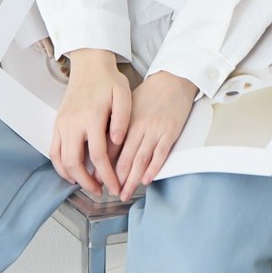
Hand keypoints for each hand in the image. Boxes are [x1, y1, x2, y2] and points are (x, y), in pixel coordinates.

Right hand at [50, 49, 131, 197]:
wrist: (89, 64)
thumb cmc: (108, 80)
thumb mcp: (123, 95)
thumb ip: (122, 119)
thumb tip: (116, 142)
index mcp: (91, 117)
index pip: (98, 155)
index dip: (107, 175)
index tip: (115, 187)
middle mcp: (73, 122)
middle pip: (74, 162)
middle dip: (87, 182)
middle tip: (100, 191)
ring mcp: (62, 123)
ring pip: (60, 160)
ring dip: (72, 177)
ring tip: (87, 184)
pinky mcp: (57, 123)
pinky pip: (53, 150)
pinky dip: (60, 166)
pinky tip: (72, 172)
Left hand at [115, 71, 196, 200]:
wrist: (173, 79)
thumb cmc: (150, 92)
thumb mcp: (128, 105)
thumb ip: (118, 123)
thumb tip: (105, 144)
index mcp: (126, 119)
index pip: (112, 147)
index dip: (104, 165)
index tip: (97, 179)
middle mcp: (139, 126)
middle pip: (124, 158)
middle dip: (116, 178)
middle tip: (110, 192)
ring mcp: (155, 129)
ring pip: (140, 160)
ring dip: (132, 179)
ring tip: (125, 193)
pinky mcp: (170, 132)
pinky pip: (160, 154)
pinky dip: (153, 169)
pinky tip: (146, 180)